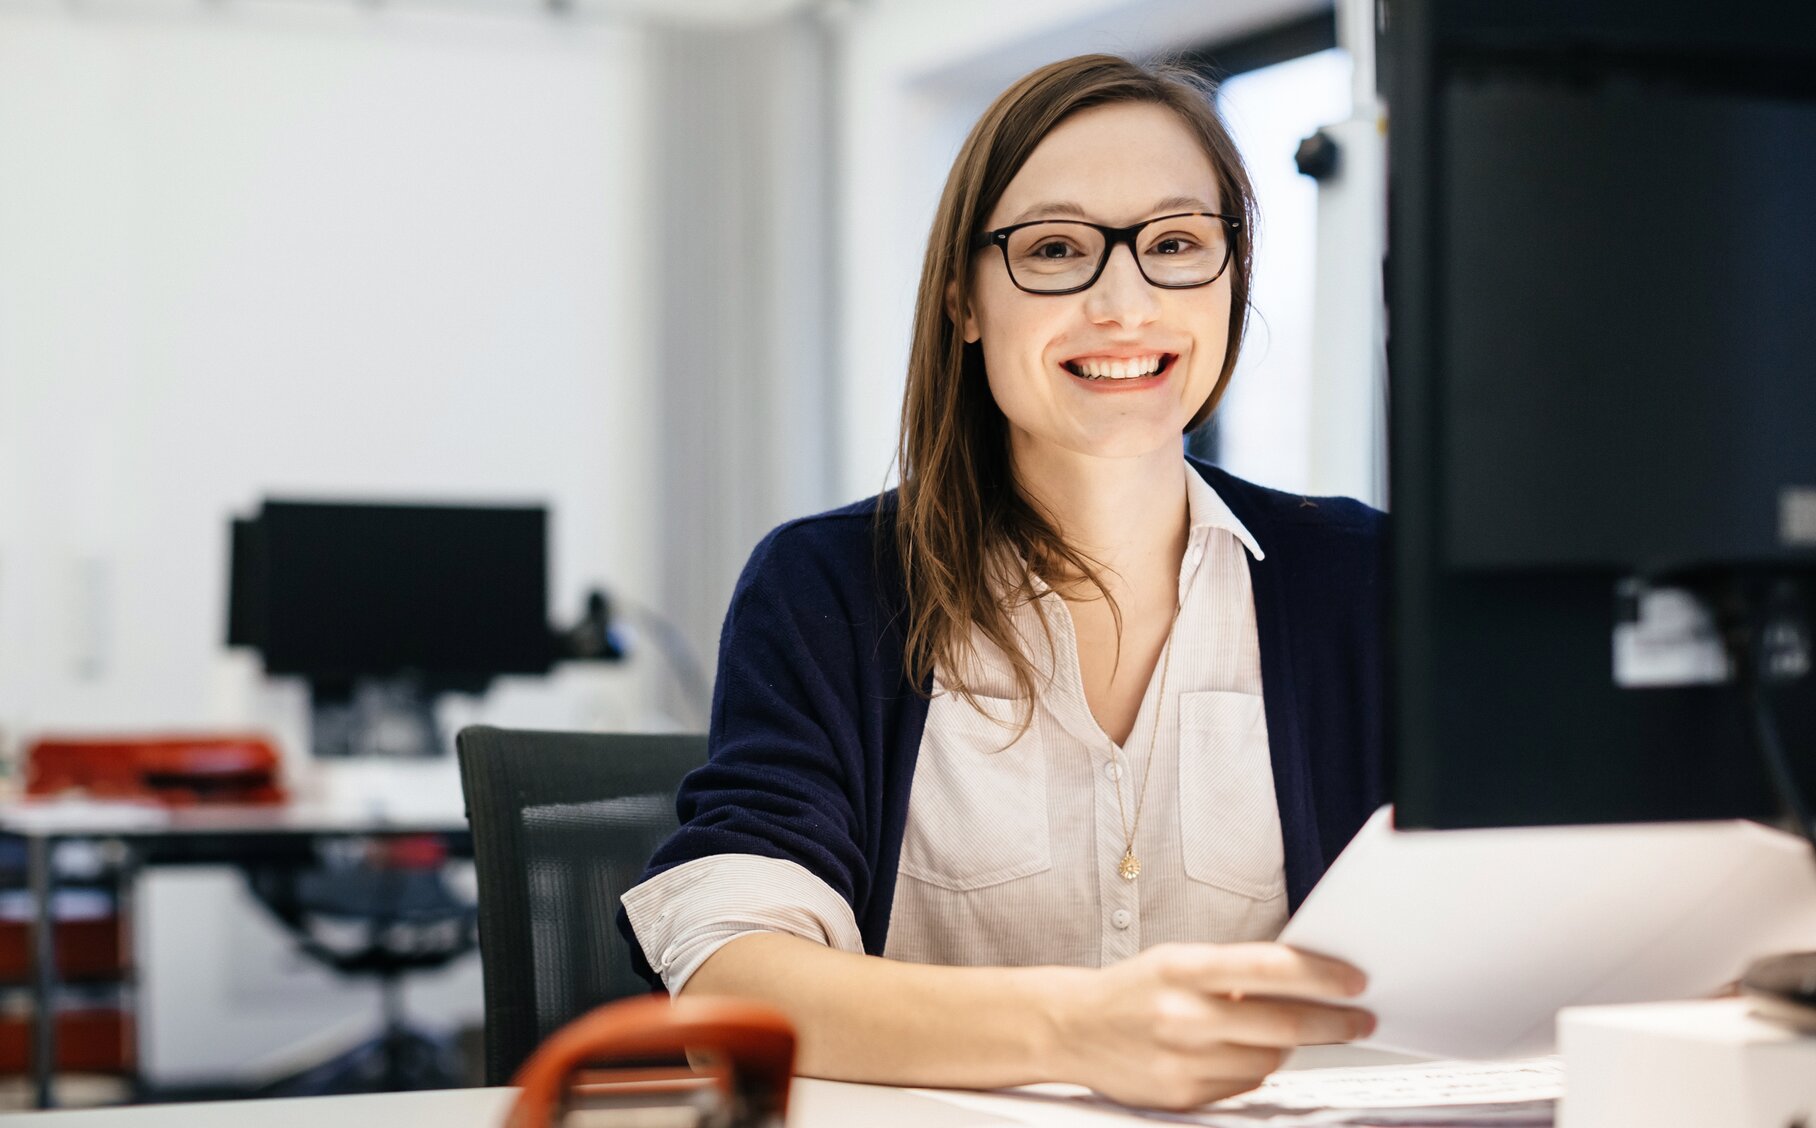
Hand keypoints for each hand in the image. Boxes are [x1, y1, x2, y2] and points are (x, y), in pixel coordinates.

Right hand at [1047, 942, 1372, 1109]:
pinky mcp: (1182, 1095)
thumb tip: (1303, 980)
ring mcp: (1182, 1060)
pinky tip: (1241, 1053)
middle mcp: (1182, 1015)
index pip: (1268, 968)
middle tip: (1360, 1020)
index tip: (1354, 981)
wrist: (1072, 1028)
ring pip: (1268, 1059)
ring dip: (1289, 1046)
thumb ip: (1231, 972)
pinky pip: (1243, 1084)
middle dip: (1332, 1022)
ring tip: (1287, 1032)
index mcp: (1182, 969)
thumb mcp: (1176, 961)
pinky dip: (1254, 1068)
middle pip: (1282, 1023)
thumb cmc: (1133, 990)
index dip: (1321, 976)